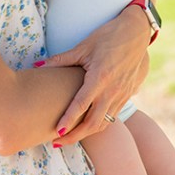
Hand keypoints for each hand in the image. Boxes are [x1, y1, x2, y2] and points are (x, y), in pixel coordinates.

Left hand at [42, 9, 150, 145]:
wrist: (137, 32)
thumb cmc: (109, 36)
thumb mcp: (84, 46)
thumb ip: (61, 60)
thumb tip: (38, 65)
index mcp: (100, 77)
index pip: (81, 105)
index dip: (68, 121)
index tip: (56, 133)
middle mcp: (112, 90)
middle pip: (93, 123)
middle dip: (74, 136)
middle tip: (56, 142)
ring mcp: (122, 94)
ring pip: (103, 123)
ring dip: (86, 134)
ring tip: (69, 138)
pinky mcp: (127, 95)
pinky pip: (112, 116)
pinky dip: (98, 125)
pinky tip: (86, 126)